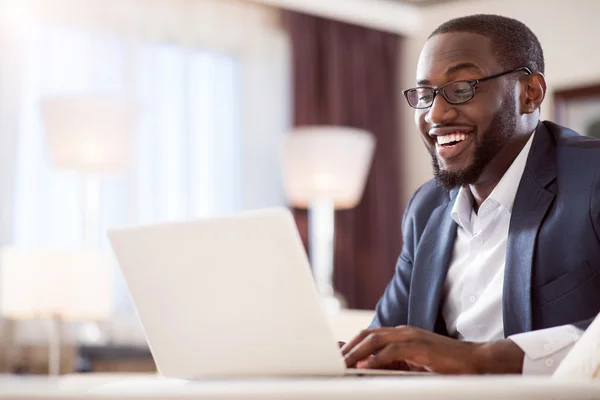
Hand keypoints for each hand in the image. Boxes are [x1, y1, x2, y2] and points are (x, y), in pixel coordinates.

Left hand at [341, 326, 523, 373]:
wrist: (475, 361)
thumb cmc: (446, 365)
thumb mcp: (415, 364)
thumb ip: (395, 363)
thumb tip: (370, 368)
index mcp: (401, 334)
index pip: (369, 336)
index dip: (351, 345)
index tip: (337, 357)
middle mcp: (403, 332)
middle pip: (367, 335)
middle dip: (349, 348)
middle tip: (334, 362)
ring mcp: (411, 337)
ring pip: (376, 340)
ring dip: (357, 352)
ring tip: (343, 364)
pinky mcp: (420, 347)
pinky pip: (394, 351)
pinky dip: (377, 358)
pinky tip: (366, 366)